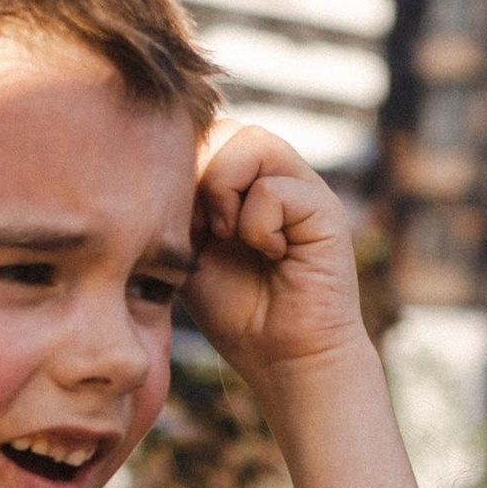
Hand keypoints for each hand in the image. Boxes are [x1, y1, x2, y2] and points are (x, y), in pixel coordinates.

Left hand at [188, 122, 368, 385]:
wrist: (286, 360)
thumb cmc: (239, 314)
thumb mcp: (190, 251)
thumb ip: (180, 204)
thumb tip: (161, 160)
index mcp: (244, 183)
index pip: (205, 133)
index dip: (182, 163)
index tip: (180, 221)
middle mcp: (276, 177)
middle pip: (225, 127)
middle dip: (198, 171)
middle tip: (202, 227)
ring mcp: (303, 189)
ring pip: (252, 141)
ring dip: (224, 188)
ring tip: (228, 234)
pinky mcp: (325, 210)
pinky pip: (275, 188)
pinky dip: (258, 225)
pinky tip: (271, 255)